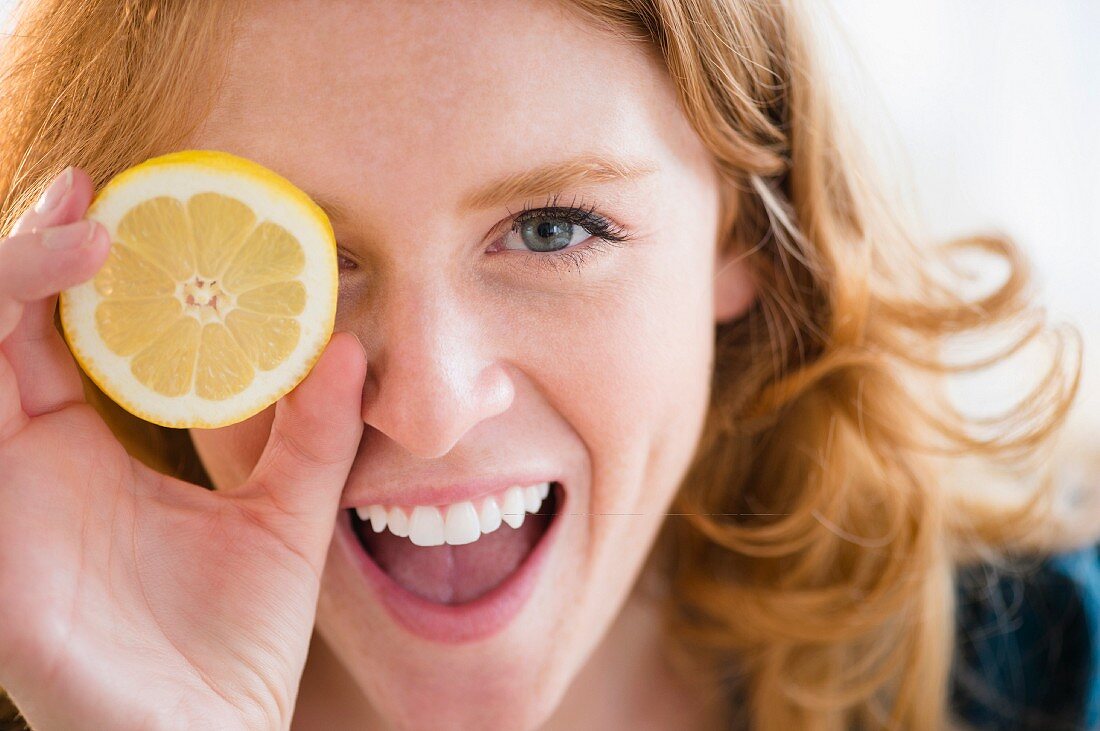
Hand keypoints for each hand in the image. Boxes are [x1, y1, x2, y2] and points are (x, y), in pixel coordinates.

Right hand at [0, 166, 366, 730]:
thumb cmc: (233, 643)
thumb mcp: (286, 516)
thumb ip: (312, 432)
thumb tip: (351, 346)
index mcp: (84, 455)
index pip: (54, 334)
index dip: (68, 263)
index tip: (119, 202)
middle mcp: (28, 466)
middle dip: (26, 251)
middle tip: (90, 196)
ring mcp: (4, 501)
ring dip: (4, 285)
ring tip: (86, 238)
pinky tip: (28, 318)